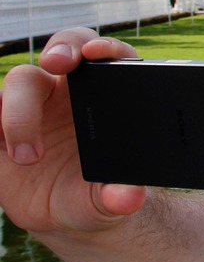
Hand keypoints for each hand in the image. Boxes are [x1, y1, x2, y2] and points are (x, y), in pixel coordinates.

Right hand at [0, 28, 145, 235]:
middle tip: (58, 62)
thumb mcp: (107, 203)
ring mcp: (28, 105)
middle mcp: (66, 92)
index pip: (109, 59)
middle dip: (61, 48)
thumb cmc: (92, 196)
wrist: (60, 213)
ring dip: (17, 114)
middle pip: (61, 52)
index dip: (105, 47)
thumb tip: (128, 198)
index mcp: (105, 98)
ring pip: (16, 84)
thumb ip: (118, 199)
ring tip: (27, 157)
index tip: (97, 54)